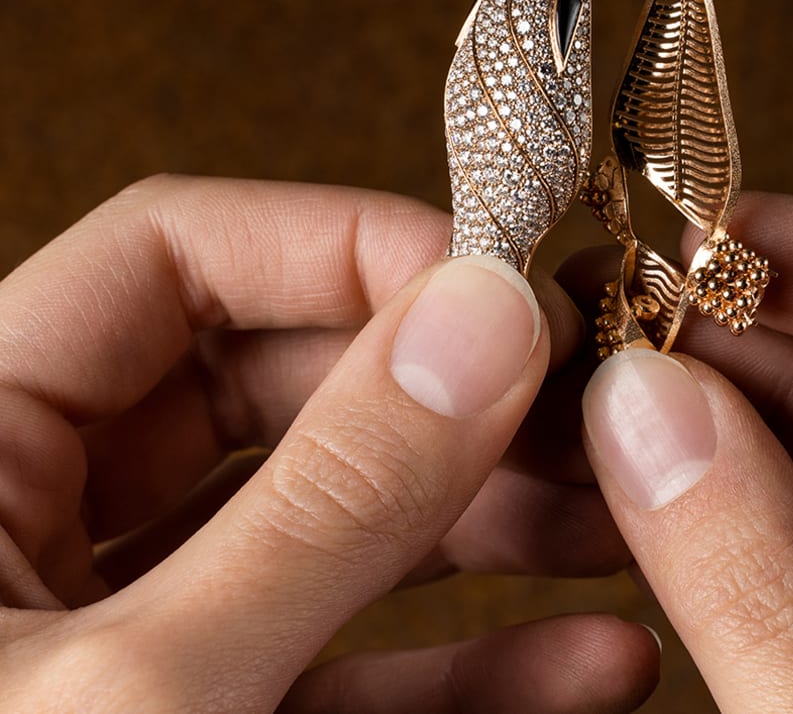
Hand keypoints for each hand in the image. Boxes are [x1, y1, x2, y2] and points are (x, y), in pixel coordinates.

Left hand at [0, 176, 657, 712]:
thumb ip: (325, 503)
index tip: (495, 286)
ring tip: (617, 524)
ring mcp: (136, 628)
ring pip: (332, 516)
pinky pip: (347, 666)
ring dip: (484, 519)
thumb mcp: (148, 706)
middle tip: (588, 405)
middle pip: (279, 377)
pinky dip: (468, 668)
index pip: (171, 254)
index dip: (335, 243)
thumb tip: (483, 315)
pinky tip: (591, 670)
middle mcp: (47, 518)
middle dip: (445, 389)